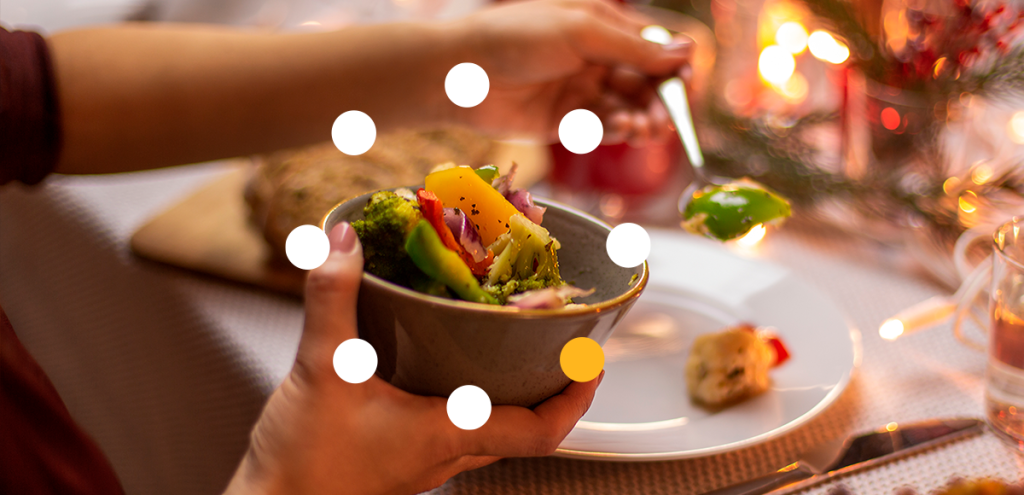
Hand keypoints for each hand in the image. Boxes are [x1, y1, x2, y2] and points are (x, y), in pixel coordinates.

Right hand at [224, 222, 602, 494]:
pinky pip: (451, 426)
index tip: (594, 361)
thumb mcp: (320, 370)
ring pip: (488, 428)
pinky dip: (464, 394)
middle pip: (523, 428)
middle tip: (560, 343)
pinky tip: (439, 363)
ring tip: (509, 343)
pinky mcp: (400, 457)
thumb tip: (344, 242)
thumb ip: (332, 300)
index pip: (539, 431)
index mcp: (446, 436)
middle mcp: (445, 454)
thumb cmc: (303, 466)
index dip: (576, 398)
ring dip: (508, 391)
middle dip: (550, 388)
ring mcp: (423, 461)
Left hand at [449, 0, 692, 145]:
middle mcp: (594, 59)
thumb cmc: (517, 37)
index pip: (652, 48)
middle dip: (659, 101)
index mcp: (601, 26)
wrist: (462, 72)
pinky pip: (600, 129)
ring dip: (642, 119)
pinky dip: (617, 131)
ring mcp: (578, 92)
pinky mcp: (563, 123)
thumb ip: (634, 47)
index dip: (673, 68)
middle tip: (665, 120)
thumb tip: (687, 52)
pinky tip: (622, 130)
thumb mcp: (582, 31)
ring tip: (644, 129)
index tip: (685, 86)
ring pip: (625, 109)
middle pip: (643, 84)